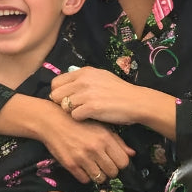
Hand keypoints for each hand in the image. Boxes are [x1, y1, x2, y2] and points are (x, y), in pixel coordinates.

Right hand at [34, 99, 133, 184]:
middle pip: (113, 172)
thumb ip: (117, 141)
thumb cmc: (78, 123)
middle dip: (110, 171)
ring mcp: (82, 157)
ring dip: (98, 175)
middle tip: (103, 165)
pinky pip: (85, 180)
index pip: (123, 161)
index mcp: (105, 138)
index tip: (115, 161)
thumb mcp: (100, 127)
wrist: (52, 122)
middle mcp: (95, 148)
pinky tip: (83, 167)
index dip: (120, 164)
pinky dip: (85, 176)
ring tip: (93, 167)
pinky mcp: (70, 164)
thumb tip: (132, 154)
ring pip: (100, 178)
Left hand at [52, 67, 176, 143]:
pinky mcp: (92, 107)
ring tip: (84, 112)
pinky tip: (90, 118)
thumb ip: (83, 79)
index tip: (67, 99)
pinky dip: (80, 119)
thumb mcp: (100, 77)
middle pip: (55, 95)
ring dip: (72, 112)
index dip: (59, 93)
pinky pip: (74, 116)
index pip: (56, 82)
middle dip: (62, 103)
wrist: (136, 102)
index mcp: (83, 72)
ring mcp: (87, 94)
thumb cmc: (118, 91)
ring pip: (64, 106)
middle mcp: (83, 81)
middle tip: (74, 108)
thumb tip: (66, 85)